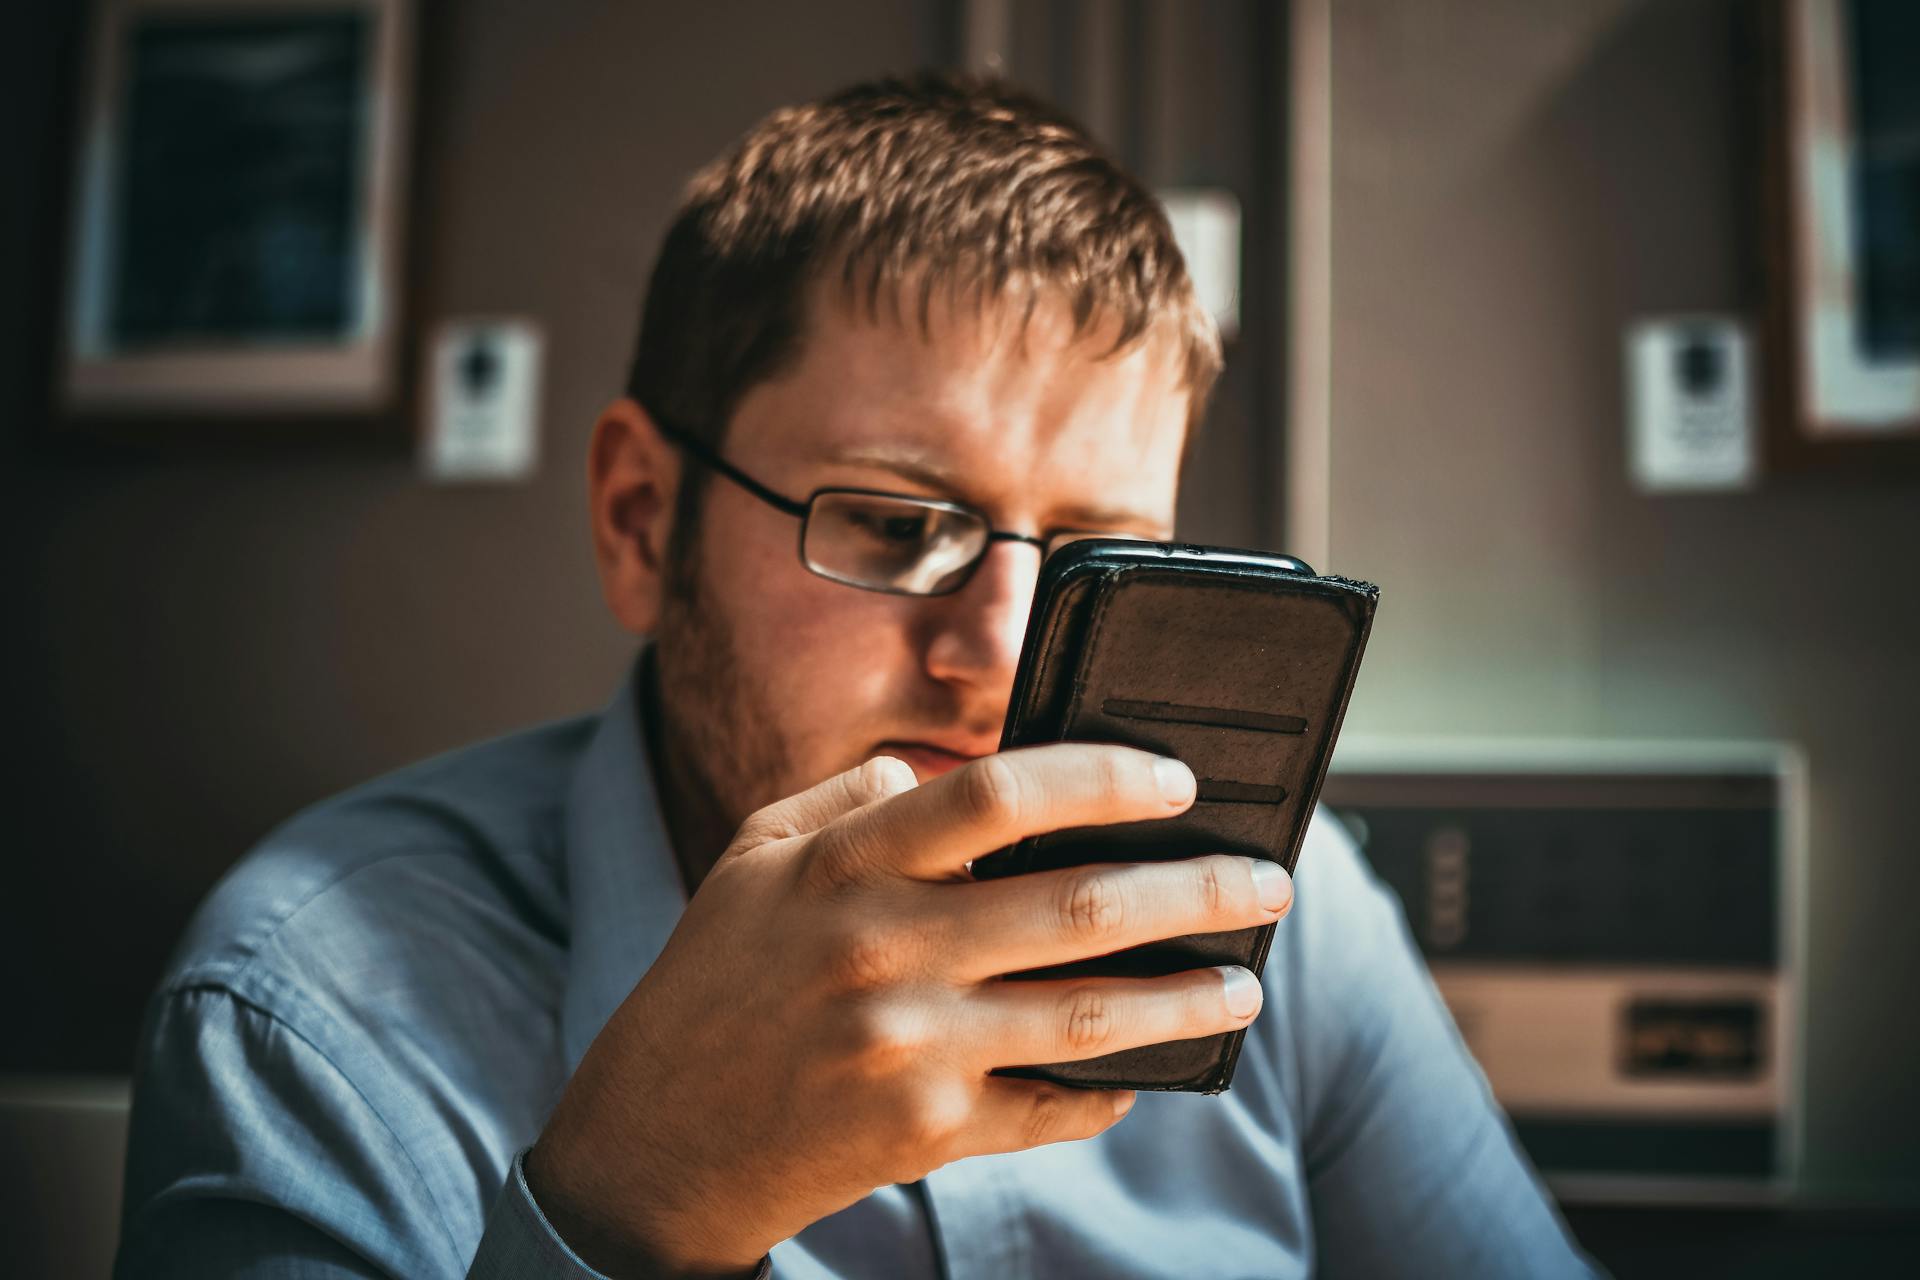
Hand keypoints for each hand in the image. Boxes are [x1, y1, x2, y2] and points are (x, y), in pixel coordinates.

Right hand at [524, 744, 1291, 1277]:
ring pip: (1092, 1016)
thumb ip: (852, 797)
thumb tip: (946, 764)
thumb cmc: (714, 979)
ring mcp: (911, 1048)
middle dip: (1198, 891)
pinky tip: (1150, 1073)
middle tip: (1267, 883)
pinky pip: (1052, 1108)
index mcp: (845, 866)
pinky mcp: (927, 1131)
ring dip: (1188, 999)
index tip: (1177, 780)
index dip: (1102, 777)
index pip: (997, 794)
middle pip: (1080, 906)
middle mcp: (883, 951)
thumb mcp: (756, 857)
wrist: (656, 1139)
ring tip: (1243, 982)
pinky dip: (1112, 1092)